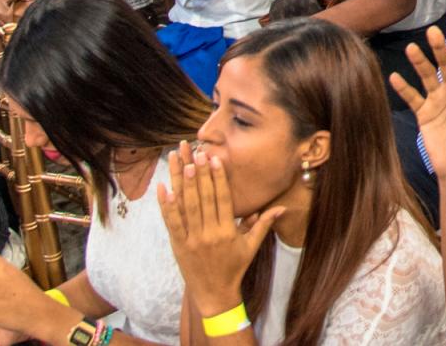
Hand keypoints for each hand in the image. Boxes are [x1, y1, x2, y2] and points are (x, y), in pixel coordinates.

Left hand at [158, 141, 287, 314]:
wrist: (215, 294)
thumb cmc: (235, 267)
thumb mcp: (251, 246)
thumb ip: (264, 224)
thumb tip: (282, 207)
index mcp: (228, 232)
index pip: (223, 199)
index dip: (218, 178)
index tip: (215, 158)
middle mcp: (210, 234)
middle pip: (204, 198)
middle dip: (200, 173)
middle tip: (197, 151)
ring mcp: (192, 240)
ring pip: (186, 206)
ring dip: (183, 182)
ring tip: (181, 161)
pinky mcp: (178, 245)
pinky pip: (171, 222)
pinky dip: (166, 205)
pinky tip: (163, 187)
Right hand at [388, 26, 445, 177]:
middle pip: (444, 66)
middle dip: (439, 49)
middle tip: (432, 32)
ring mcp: (436, 101)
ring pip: (426, 77)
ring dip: (419, 63)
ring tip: (411, 49)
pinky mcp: (423, 113)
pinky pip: (412, 97)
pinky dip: (403, 88)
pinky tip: (395, 76)